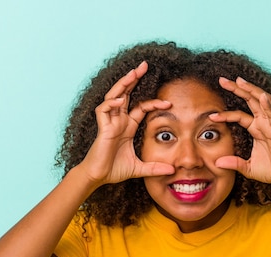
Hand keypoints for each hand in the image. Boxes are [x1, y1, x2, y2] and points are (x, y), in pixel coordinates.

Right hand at [78, 61, 174, 184]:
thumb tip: (172, 170)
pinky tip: (119, 101)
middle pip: (125, 94)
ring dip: (122, 84)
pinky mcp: (101, 128)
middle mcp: (118, 121)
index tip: (168, 103)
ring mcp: (109, 123)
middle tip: (144, 65)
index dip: (153, 102)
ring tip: (132, 73)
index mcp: (127, 126)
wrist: (98, 177)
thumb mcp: (140, 168)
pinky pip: (103, 110)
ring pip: (114, 97)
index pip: (140, 107)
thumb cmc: (114, 170)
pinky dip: (110, 104)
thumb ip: (155, 168)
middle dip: (134, 79)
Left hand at [210, 77, 270, 184]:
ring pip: (260, 101)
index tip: (211, 116)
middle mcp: (263, 123)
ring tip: (239, 80)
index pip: (238, 116)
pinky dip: (268, 105)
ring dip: (250, 90)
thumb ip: (234, 163)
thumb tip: (217, 163)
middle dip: (236, 89)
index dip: (225, 115)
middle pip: (249, 100)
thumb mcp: (247, 167)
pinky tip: (261, 96)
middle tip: (222, 80)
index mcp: (256, 129)